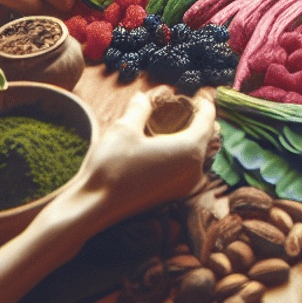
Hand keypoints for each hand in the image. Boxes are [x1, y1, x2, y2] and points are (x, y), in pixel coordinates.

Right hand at [42, 88, 216, 231]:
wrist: (93, 208)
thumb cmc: (111, 166)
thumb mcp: (125, 128)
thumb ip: (141, 107)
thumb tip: (144, 95)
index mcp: (190, 151)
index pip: (208, 120)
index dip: (204, 103)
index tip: (197, 93)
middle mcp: (195, 171)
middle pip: (207, 137)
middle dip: (199, 119)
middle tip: (185, 105)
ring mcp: (185, 186)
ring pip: (198, 154)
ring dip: (192, 136)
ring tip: (176, 123)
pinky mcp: (174, 196)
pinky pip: (189, 167)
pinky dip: (184, 152)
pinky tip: (166, 145)